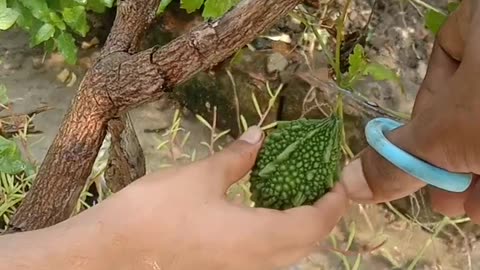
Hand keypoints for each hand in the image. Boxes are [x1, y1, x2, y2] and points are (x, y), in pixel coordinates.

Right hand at [34, 126, 347, 269]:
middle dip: (322, 216)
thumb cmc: (158, 211)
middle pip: (308, 244)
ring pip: (289, 255)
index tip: (341, 182)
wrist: (115, 251)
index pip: (315, 223)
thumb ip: (238, 157)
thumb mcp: (202, 176)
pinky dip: (279, 237)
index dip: (334, 203)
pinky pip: (267, 258)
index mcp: (259, 238)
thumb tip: (260, 135)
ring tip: (299, 197)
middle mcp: (257, 263)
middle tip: (321, 186)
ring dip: (302, 228)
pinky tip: (266, 216)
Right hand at [340, 0, 479, 221]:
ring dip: (477, 172)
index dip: (430, 111)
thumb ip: (396, 155)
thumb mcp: (446, 131)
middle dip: (454, 157)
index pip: (445, 57)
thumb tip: (347, 181)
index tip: (428, 151)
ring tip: (471, 206)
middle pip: (473, 101)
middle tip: (448, 194)